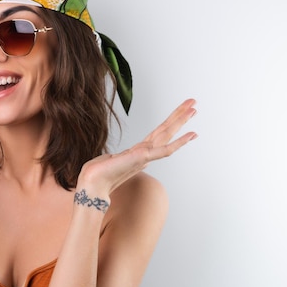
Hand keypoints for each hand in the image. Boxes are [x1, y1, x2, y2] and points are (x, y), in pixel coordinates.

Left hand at [77, 99, 197, 199]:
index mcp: (138, 152)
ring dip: (181, 121)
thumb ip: (115, 158)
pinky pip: (166, 150)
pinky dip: (179, 142)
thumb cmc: (97, 174)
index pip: (157, 135)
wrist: (92, 182)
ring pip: (168, 135)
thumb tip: (113, 158)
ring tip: (193, 109)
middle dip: (179, 116)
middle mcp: (145, 153)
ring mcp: (145, 156)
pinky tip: (191, 134)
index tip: (180, 117)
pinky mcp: (143, 158)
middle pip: (165, 130)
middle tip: (192, 104)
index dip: (170, 125)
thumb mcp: (108, 160)